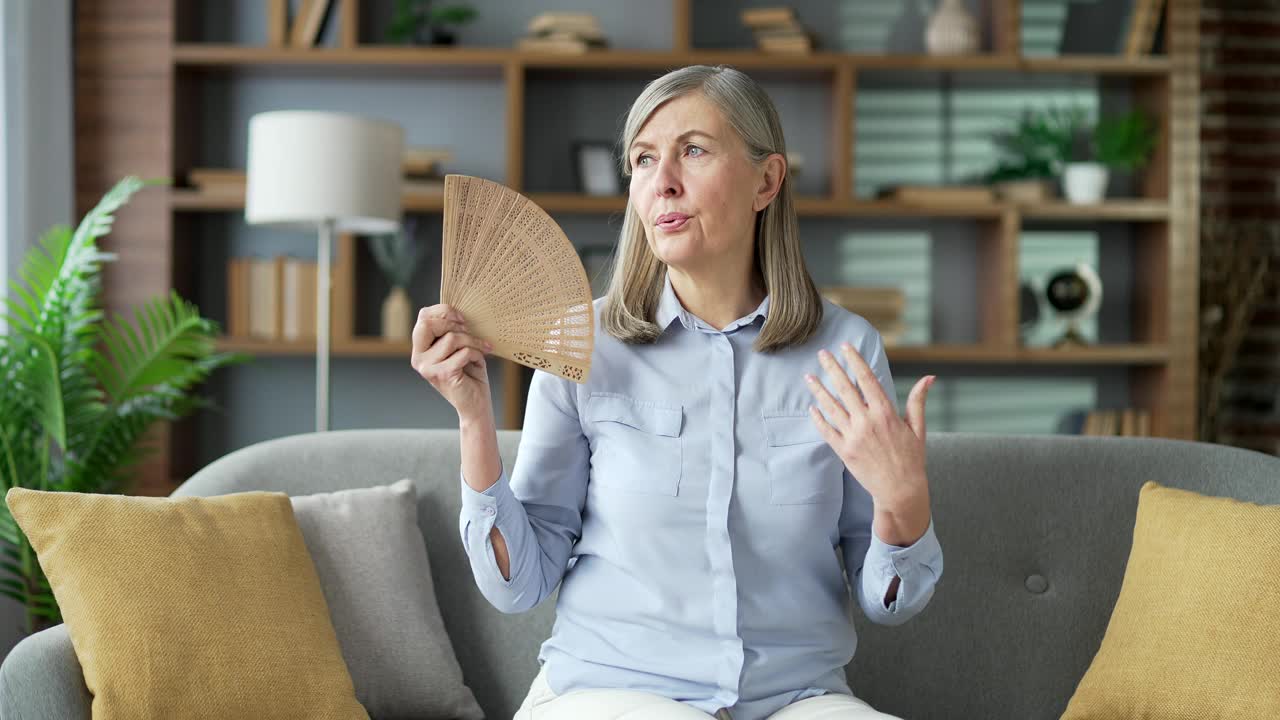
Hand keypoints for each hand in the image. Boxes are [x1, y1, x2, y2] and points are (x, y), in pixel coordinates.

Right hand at [411, 304, 493, 420]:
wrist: (476, 404)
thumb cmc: (469, 373)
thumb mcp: (458, 347)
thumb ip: (451, 331)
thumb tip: (457, 312)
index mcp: (420, 348)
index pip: (423, 317)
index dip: (444, 310)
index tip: (462, 319)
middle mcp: (418, 358)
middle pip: (428, 323)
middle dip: (454, 323)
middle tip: (470, 332)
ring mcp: (428, 367)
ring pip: (452, 338)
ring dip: (473, 341)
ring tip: (481, 349)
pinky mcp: (443, 374)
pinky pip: (463, 352)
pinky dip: (476, 353)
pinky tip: (478, 361)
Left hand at [804, 343, 934, 513]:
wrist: (900, 490)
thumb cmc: (911, 459)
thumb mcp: (918, 428)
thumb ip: (918, 401)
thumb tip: (929, 377)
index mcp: (886, 413)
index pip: (867, 379)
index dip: (855, 360)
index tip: (845, 347)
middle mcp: (867, 422)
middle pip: (845, 388)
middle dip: (832, 368)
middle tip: (822, 353)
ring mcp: (853, 436)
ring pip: (832, 407)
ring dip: (819, 390)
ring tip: (809, 376)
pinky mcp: (843, 451)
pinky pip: (827, 430)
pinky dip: (818, 418)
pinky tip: (812, 407)